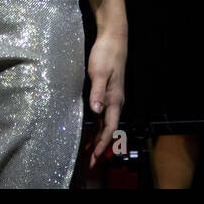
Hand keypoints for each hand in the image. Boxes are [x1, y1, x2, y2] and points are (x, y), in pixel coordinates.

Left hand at [83, 28, 126, 170]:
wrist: (113, 40)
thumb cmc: (106, 55)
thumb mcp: (99, 72)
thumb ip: (97, 92)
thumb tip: (95, 110)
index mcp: (114, 99)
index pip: (109, 128)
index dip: (102, 144)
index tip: (95, 157)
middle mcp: (115, 102)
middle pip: (107, 130)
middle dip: (100, 147)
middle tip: (90, 163)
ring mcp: (111, 98)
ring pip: (105, 124)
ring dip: (97, 139)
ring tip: (88, 153)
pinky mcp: (106, 93)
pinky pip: (102, 116)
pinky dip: (96, 127)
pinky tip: (90, 132)